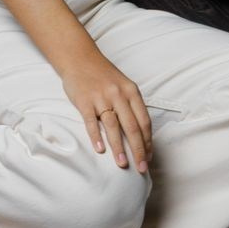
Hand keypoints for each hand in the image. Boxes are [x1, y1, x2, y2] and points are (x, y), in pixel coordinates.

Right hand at [60, 53, 151, 172]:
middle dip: (138, 150)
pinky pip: (91, 122)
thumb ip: (131, 106)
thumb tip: (141, 134)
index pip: (144, 121)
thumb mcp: (123, 86)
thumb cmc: (103, 76)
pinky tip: (100, 150)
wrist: (79, 58)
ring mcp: (101, 98)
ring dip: (118, 148)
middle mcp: (118, 94)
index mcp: (131, 91)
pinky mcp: (84, 101)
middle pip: (132, 127)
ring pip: (113, 126)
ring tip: (122, 164)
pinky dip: (96, 136)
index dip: (148, 142)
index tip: (149, 157)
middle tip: (141, 168)